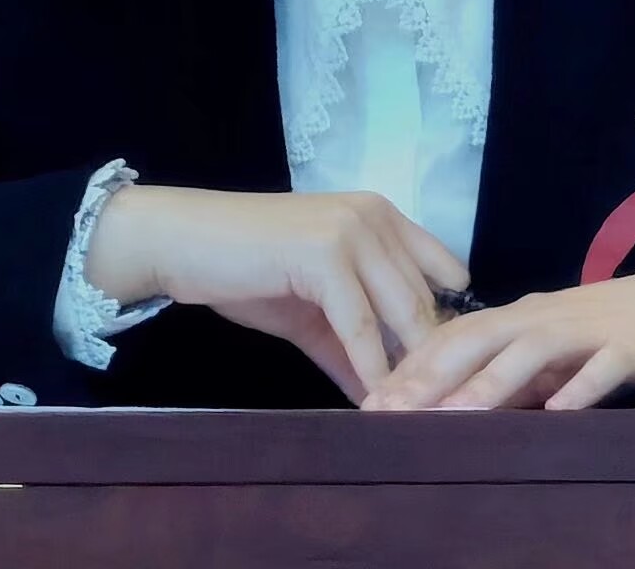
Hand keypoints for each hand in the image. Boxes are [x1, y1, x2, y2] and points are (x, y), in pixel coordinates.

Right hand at [87, 186, 468, 400]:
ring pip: (402, 313)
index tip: (451, 376)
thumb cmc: (245, 270)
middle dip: (432, 360)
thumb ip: (353, 345)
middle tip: (437, 412)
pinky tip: (375, 403)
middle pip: (425, 300)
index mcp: (381, 217)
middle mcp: (375, 217)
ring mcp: (352, 232)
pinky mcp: (325, 255)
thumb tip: (386, 396)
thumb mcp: (312, 311)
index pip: (443, 271)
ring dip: (409, 371)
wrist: (183, 242)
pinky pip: (360, 326)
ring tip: (413, 417)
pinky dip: (371, 369)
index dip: (448, 324)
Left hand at [363, 258, 634, 410]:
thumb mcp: (553, 357)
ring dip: (492, 382)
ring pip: (532, 351)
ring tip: (455, 414)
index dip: (412, 366)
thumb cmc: (615, 334)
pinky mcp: (632, 347)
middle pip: (479, 338)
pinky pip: (604, 366)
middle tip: (389, 409)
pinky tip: (559, 410)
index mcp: (523, 318)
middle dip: (432, 374)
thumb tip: (458, 409)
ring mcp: (589, 329)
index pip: (456, 336)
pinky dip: (581, 386)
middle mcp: (547, 317)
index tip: (371, 400)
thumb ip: (511, 378)